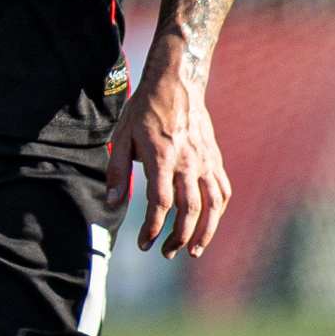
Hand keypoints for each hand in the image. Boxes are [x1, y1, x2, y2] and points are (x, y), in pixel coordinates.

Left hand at [106, 58, 229, 257]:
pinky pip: (222, 190)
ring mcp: (205, 160)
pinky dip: (218, 211)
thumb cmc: (145, 108)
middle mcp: (188, 161)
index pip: (160, 202)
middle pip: (189, 209)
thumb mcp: (121, 136)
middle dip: (178, 237)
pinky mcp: (215, 158)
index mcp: (162, 156)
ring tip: (193, 251)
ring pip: (213, 204)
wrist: (177, 82)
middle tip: (166, 253)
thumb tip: (112, 203)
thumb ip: (116, 171)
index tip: (144, 243)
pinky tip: (209, 223)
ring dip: (205, 232)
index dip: (152, 228)